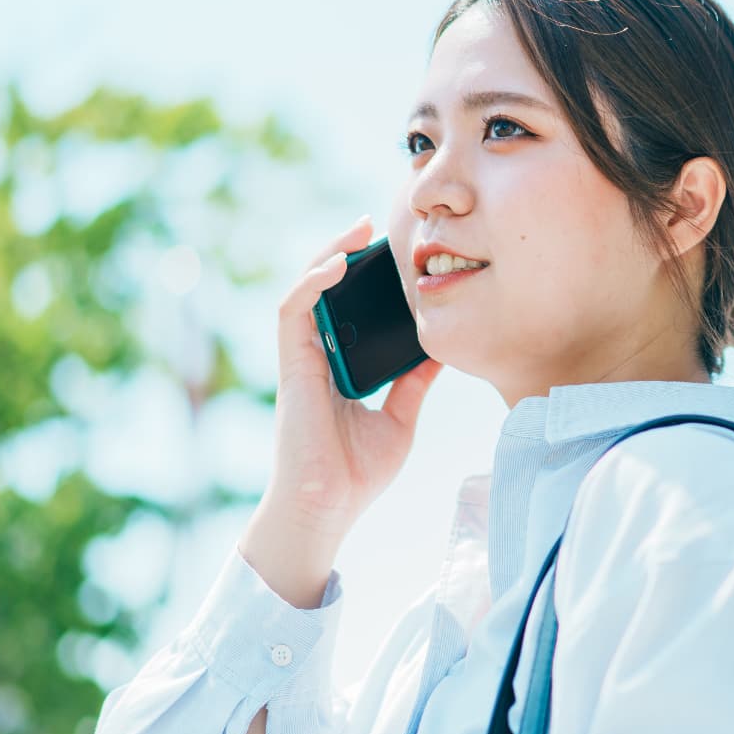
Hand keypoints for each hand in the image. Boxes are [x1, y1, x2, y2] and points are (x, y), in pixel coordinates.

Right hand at [265, 212, 444, 536]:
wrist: (328, 507)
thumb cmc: (357, 473)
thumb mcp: (401, 419)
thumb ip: (414, 385)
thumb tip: (442, 353)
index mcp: (338, 366)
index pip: (347, 309)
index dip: (363, 278)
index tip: (392, 254)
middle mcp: (316, 357)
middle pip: (324, 292)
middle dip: (344, 254)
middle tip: (374, 226)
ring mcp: (301, 359)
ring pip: (304, 290)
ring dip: (327, 255)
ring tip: (356, 231)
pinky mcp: (291, 365)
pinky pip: (293, 310)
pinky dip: (311, 282)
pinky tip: (336, 264)